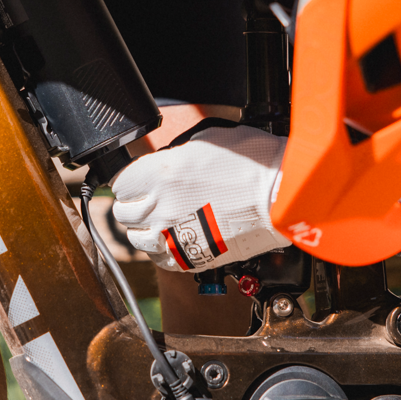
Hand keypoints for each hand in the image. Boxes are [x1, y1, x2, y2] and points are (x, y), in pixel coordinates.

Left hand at [112, 124, 289, 271]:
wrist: (281, 198)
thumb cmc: (253, 164)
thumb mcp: (208, 139)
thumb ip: (178, 152)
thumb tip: (170, 158)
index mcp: (158, 174)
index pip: (119, 183)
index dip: (129, 180)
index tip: (136, 181)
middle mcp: (159, 207)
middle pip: (123, 212)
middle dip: (134, 204)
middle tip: (150, 199)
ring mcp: (172, 236)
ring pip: (136, 239)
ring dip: (145, 229)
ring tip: (162, 220)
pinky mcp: (190, 258)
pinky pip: (159, 260)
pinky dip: (162, 250)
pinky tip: (174, 239)